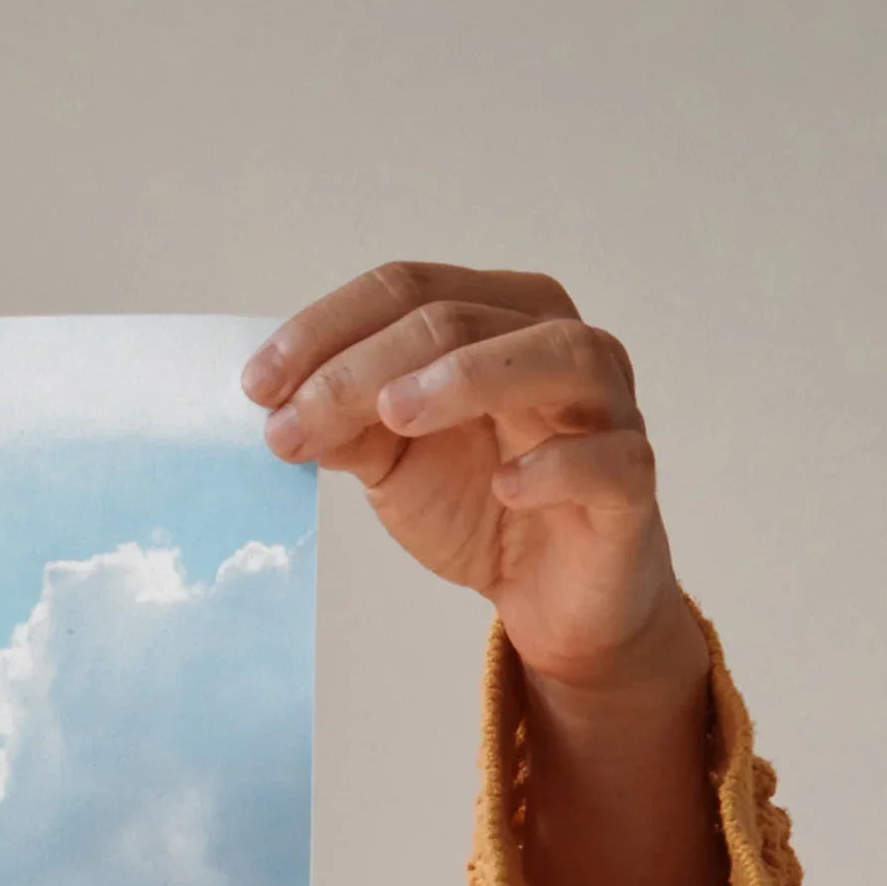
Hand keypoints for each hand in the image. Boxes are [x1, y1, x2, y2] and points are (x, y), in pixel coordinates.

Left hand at [249, 261, 731, 885]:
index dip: (326, 329)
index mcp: (497, 318)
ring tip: (394, 414)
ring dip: (468, 377)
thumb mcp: (393, 461)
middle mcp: (557, 343)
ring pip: (552, 357)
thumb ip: (347, 424)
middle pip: (459, 319)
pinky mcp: (630, 482)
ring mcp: (605, 408)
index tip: (256, 386)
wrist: (551, 595)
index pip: (408, 289)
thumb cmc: (480, 503)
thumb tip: (278, 404)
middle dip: (363, 367)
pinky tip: (506, 484)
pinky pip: (607, 458)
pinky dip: (556, 465)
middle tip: (291, 421)